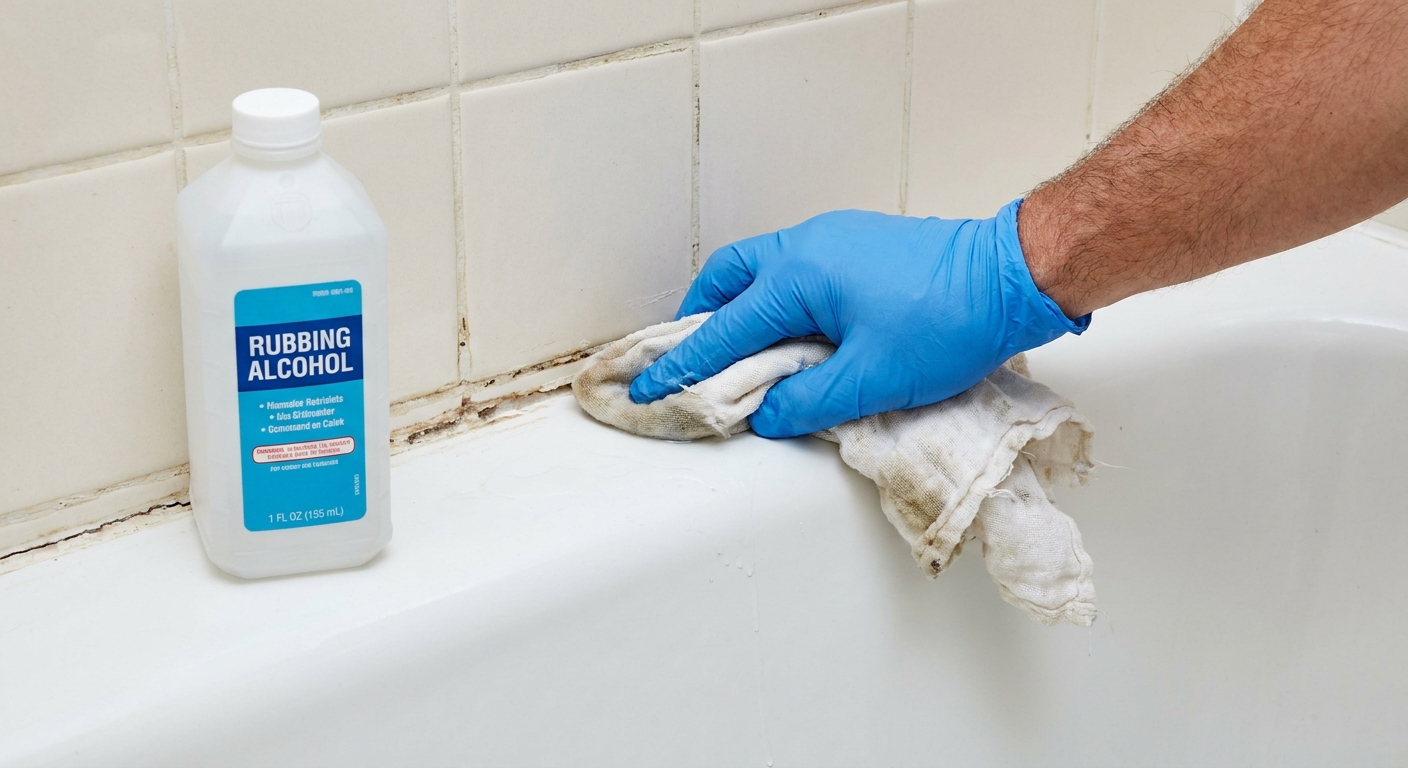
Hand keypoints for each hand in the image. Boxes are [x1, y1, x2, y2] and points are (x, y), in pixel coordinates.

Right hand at [628, 200, 1088, 437]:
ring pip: (761, 269)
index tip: (648, 388)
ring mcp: (834, 238)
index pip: (724, 329)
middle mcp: (806, 246)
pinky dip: (774, 299)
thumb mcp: (872, 378)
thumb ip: (808, 401)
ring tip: (740, 352)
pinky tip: (791, 333)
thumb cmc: (948, 321)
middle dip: (702, 318)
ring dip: (740, 307)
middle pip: (728, 278)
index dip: (684, 366)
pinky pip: (795, 269)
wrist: (1014, 275)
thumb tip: (765, 415)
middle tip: (690, 361)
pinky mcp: (860, 245)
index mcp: (798, 276)